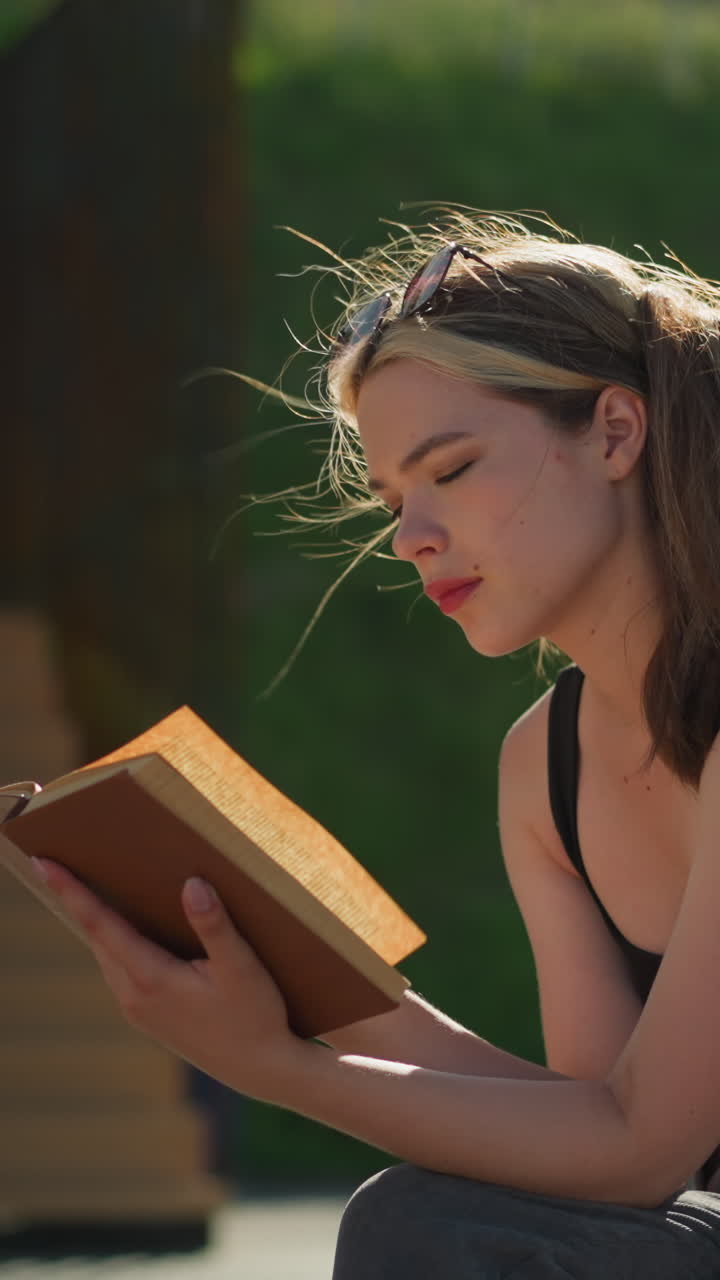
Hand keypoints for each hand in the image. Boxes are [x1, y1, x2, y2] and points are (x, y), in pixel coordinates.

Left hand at [31, 857, 306, 1103]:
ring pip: (106, 954)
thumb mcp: (241, 968)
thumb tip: (191, 884)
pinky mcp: (148, 1016)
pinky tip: (127, 927)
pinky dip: (114, 942)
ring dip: (96, 921)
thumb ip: (214, 926)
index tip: (43, 863)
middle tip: (59, 863)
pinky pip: (119, 969)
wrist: (262, 1070)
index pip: (100, 924)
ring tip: (87, 886)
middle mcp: (134, 996)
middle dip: (77, 899)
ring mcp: (138, 1010)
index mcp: (151, 979)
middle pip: (96, 937)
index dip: (71, 891)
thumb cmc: (256, 1016)